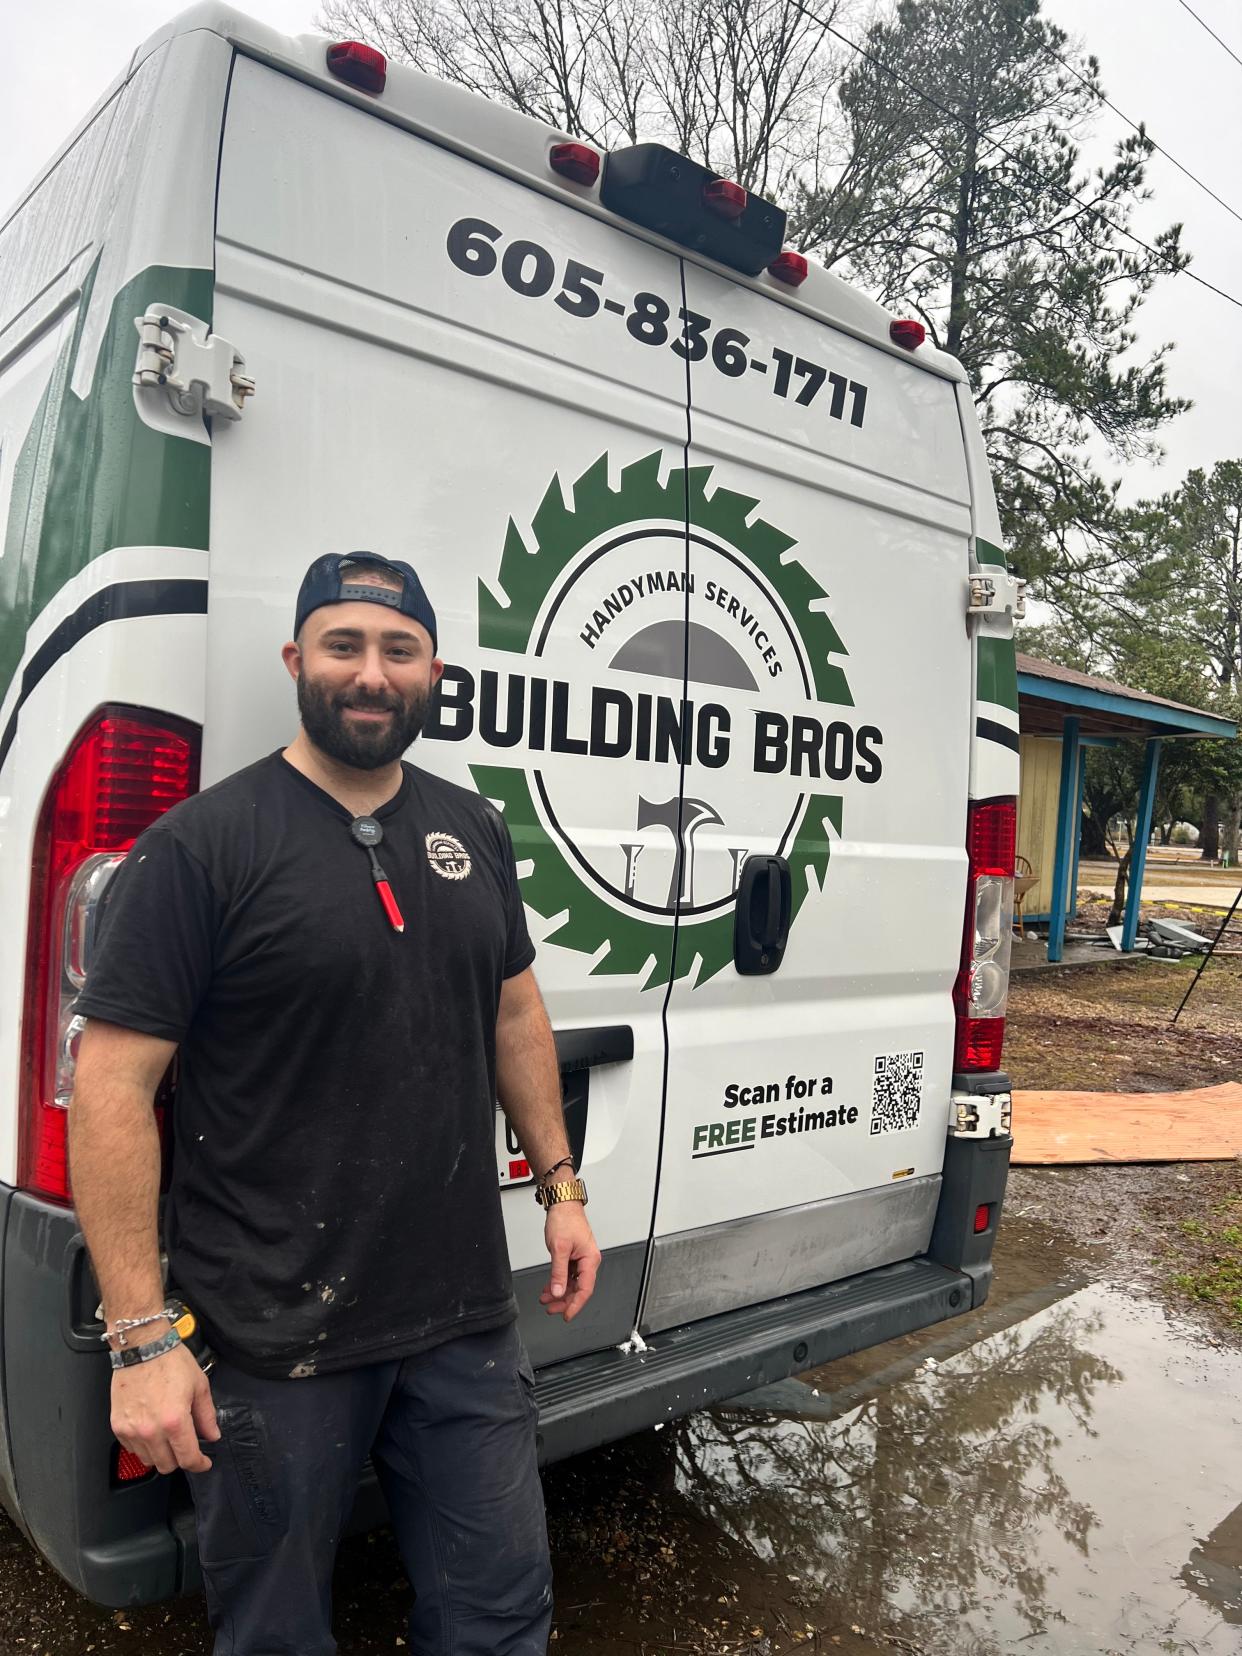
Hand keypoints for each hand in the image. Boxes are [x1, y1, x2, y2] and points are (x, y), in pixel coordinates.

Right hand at [110, 1342, 219, 1474]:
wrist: (142, 1347)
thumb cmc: (170, 1361)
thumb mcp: (199, 1386)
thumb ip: (207, 1415)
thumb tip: (212, 1435)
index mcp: (175, 1421)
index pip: (188, 1458)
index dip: (200, 1464)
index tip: (204, 1462)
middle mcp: (151, 1430)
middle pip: (167, 1465)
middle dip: (180, 1459)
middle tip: (186, 1446)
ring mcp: (132, 1430)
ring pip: (149, 1460)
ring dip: (161, 1454)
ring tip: (168, 1437)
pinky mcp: (118, 1426)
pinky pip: (132, 1449)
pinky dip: (143, 1446)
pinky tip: (151, 1430)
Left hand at [540, 1203, 600, 1321]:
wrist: (562, 1204)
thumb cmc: (565, 1219)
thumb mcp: (559, 1248)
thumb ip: (558, 1272)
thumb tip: (557, 1292)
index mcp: (590, 1259)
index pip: (585, 1289)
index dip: (575, 1305)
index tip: (566, 1315)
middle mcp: (588, 1260)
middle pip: (579, 1289)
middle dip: (564, 1301)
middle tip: (551, 1309)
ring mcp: (580, 1258)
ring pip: (572, 1283)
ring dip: (558, 1292)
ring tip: (545, 1300)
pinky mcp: (573, 1255)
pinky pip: (567, 1275)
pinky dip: (558, 1282)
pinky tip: (548, 1288)